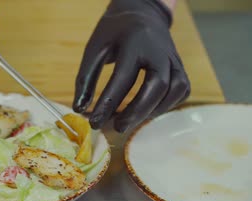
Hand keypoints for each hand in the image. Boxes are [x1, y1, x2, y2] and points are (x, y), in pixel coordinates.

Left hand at [72, 0, 189, 131]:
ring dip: (152, 111)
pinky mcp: (181, 66)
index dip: (108, 103)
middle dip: (137, 111)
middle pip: (157, 85)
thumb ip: (86, 78)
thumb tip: (79, 109)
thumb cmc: (114, 32)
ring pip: (174, 90)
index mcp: (135, 42)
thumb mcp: (94, 48)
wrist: (142, 12)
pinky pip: (181, 90)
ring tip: (129, 121)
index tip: (94, 122)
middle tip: (117, 127)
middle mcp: (159, 50)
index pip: (123, 77)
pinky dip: (166, 105)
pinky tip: (147, 111)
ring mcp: (174, 58)